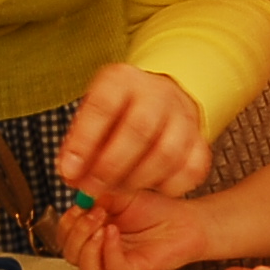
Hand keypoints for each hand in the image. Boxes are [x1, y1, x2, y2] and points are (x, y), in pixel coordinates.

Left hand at [57, 64, 208, 202]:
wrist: (157, 101)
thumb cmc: (117, 114)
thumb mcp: (91, 118)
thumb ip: (78, 145)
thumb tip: (71, 175)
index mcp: (122, 80)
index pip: (103, 106)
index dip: (84, 142)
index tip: (69, 171)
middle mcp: (157, 93)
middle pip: (139, 129)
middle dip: (111, 167)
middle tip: (92, 189)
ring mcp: (183, 116)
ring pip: (167, 152)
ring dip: (138, 180)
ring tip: (118, 189)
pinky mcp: (200, 139)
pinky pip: (193, 169)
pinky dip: (170, 186)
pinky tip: (150, 187)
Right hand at [67, 188, 217, 269]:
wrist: (186, 221)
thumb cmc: (158, 211)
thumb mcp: (120, 194)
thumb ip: (98, 195)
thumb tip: (78, 192)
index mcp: (94, 235)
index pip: (64, 237)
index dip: (67, 221)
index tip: (81, 203)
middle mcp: (102, 253)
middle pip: (69, 256)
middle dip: (76, 232)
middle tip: (93, 213)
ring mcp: (116, 265)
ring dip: (87, 247)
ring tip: (102, 225)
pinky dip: (108, 250)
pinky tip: (114, 232)